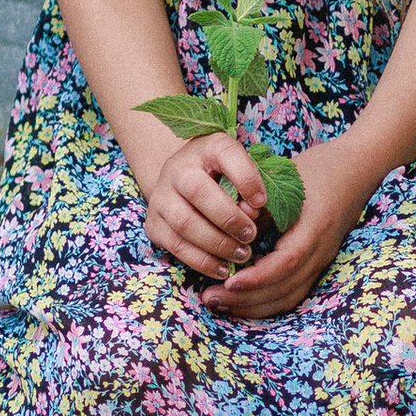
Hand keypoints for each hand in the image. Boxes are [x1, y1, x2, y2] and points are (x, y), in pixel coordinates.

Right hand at [139, 130, 264, 280]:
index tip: (262, 202)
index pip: (225, 153)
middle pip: (199, 192)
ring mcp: (161, 196)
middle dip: (229, 219)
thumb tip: (254, 211)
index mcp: (207, 147)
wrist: (185, 181)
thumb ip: (251, 185)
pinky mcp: (153, 223)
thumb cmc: (224, 177)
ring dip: (217, 244)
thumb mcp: (242, 170)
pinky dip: (201, 261)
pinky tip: (222, 268)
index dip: (246, 178)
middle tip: (251, 236)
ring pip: (185, 223)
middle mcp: (178, 167)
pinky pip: (175, 245)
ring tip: (241, 254)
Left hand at [195, 130, 375, 323]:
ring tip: (220, 303)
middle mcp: (321, 250)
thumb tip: (227, 232)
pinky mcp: (318, 264)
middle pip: (285, 289)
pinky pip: (293, 293)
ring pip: (289, 297)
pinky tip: (242, 298)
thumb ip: (259, 208)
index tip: (227, 282)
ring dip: (254, 306)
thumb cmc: (318, 168)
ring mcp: (322, 260)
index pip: (286, 263)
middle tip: (208, 298)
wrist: (358, 168)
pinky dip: (267, 302)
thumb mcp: (286, 180)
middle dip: (246, 299)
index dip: (256, 278)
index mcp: (314, 228)